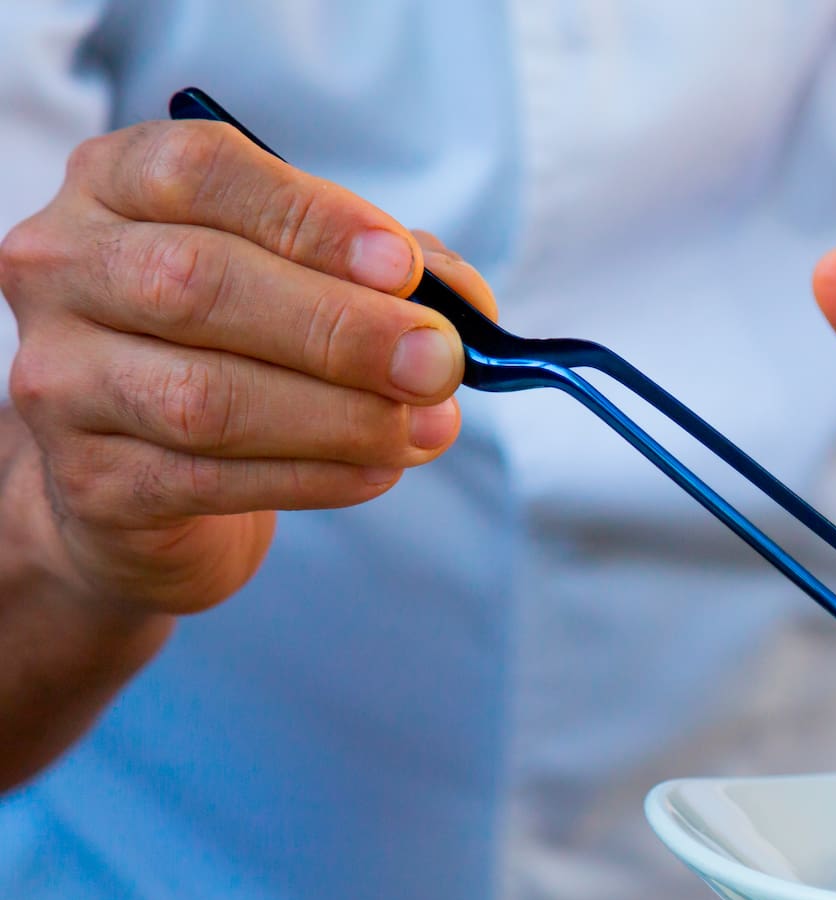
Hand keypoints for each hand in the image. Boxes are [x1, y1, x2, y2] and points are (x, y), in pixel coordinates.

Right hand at [0, 120, 496, 616]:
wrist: (146, 476)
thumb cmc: (239, 349)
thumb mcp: (307, 281)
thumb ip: (385, 275)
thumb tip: (462, 303)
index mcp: (115, 185)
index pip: (198, 171)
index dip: (310, 219)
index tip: (405, 267)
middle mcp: (64, 269)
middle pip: (197, 283)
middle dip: (339, 329)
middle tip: (438, 364)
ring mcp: (62, 378)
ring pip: (204, 397)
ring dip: (341, 416)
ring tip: (427, 427)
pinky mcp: (92, 480)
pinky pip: (211, 479)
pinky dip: (314, 476)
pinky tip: (379, 470)